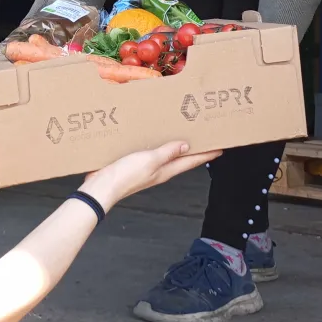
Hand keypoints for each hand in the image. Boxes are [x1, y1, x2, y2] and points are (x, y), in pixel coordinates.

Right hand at [80, 142, 221, 211]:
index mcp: (166, 170)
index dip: (207, 154)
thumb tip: (185, 146)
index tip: (221, 147)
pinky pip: (151, 153)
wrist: (101, 187)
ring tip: (184, 134)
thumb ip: (167, 152)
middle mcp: (159, 170)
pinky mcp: (134, 165)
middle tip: (205, 137)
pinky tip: (154, 137)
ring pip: (167, 155)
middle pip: (183, 159)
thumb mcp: (149, 161)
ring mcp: (147, 168)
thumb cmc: (124, 176)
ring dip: (176, 146)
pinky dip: (158, 145)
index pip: (192, 161)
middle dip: (195, 149)